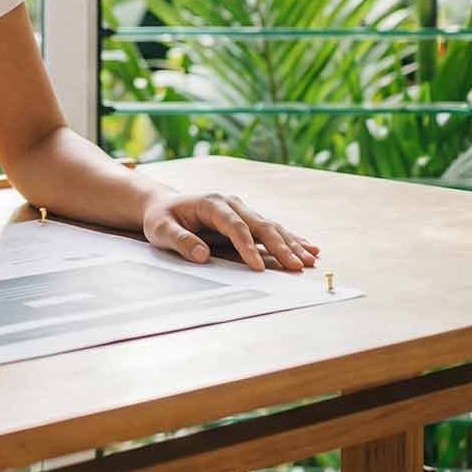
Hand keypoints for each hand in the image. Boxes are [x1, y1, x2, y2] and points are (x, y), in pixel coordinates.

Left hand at [141, 190, 319, 271]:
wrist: (164, 206)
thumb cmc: (161, 218)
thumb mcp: (160, 230)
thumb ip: (180, 241)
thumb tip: (202, 255)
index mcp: (211, 203)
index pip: (234, 226)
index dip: (247, 247)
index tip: (258, 268)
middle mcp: (231, 203)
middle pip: (260, 225)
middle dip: (280, 246)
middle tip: (297, 266)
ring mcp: (241, 210)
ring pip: (271, 227)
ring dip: (291, 244)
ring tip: (310, 260)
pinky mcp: (246, 219)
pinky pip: (271, 229)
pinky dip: (290, 239)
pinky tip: (309, 248)